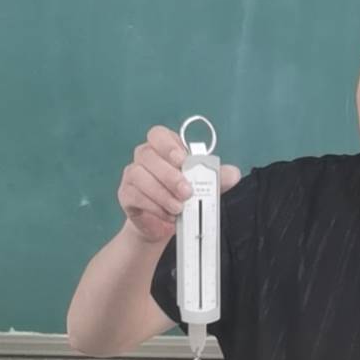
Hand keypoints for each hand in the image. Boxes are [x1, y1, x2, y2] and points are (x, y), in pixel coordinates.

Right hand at [117, 124, 241, 244]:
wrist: (164, 224)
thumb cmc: (183, 197)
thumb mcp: (204, 187)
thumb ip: (216, 178)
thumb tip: (233, 173)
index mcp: (163, 148)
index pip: (158, 135)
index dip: (168, 145)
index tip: (182, 160)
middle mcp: (145, 157)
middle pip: (148, 155)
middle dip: (169, 175)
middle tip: (186, 192)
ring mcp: (132, 175)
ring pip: (139, 175)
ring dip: (161, 194)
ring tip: (179, 209)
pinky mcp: (126, 194)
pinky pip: (135, 196)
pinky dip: (153, 207)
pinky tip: (167, 215)